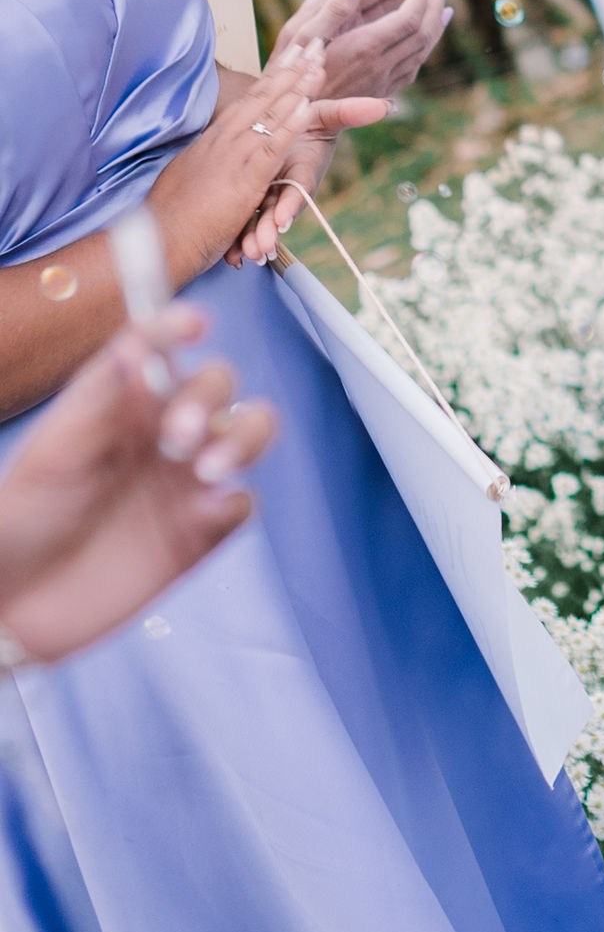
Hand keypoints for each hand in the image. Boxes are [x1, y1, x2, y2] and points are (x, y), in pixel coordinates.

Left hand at [0, 313, 274, 664]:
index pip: (161, 347)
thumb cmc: (21, 521)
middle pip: (217, 384)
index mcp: (123, 402)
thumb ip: (97, 400)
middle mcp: (162, 430)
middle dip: (208, 398)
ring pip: (251, 430)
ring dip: (244, 438)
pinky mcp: (201, 530)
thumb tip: (135, 346)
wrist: (15, 607)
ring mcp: (186, 479)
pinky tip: (206, 513)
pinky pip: (243, 504)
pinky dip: (235, 501)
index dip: (179, 327)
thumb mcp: (52, 455)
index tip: (193, 324)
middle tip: (179, 434)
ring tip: (209, 469)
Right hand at [159, 37, 388, 276]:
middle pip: (259, 99)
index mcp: (209, 144)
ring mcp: (232, 158)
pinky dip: (292, 123)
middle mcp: (221, 143)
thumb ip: (203, 170)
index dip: (269, 81)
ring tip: (318, 63)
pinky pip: (272, 145)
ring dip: (296, 88)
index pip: (245, 104)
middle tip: (311, 44)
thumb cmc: (167, 224)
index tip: (288, 58)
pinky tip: (308, 106)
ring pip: (269, 115)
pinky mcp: (243, 180)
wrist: (154, 246)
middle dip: (287, 71)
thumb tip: (207, 166)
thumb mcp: (186, 185)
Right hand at [274, 0, 450, 104]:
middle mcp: (380, 66)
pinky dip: (427, 44)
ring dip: (437, 24)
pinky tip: (429, 34)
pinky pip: (415, 64)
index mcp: (364, 48)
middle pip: (422, 33)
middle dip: (435, 5)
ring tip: (444, 4)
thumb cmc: (296, 69)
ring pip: (423, 50)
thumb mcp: (305, 34)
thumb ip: (335, 6)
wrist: (299, 117)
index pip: (408, 19)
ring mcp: (385, 81)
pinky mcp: (384, 90)